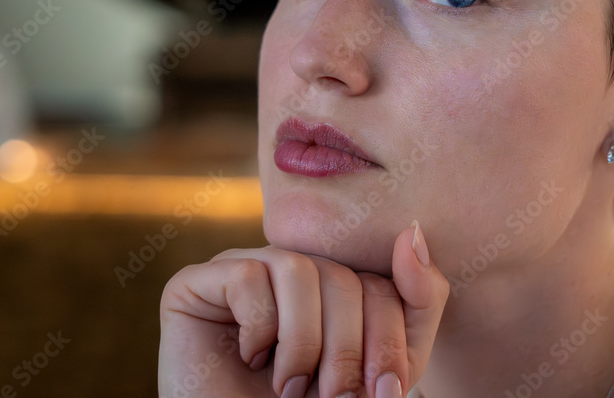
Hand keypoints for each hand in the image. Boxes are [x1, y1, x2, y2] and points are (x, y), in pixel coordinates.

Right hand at [158, 222, 448, 396]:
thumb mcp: (385, 368)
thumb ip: (416, 301)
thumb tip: (413, 231)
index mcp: (334, 283)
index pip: (381, 283)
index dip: (388, 341)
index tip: (383, 392)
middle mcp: (290, 270)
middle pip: (342, 278)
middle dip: (346, 351)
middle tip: (332, 397)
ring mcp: (243, 271)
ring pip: (298, 269)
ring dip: (303, 344)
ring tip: (290, 385)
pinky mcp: (197, 283)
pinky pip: (247, 275)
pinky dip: (258, 328)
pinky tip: (250, 358)